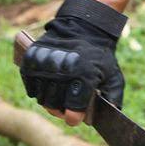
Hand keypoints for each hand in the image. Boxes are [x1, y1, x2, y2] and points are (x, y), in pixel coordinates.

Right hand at [18, 0, 125, 124]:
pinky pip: (30, 87)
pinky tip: (47, 86)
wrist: (84, 26)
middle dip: (61, 111)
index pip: (72, 109)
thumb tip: (109, 119)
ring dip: (49, 101)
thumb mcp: (113, 75)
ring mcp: (44, 64)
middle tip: (66, 108)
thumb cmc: (99, 55)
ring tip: (58, 96)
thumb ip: (114, 98)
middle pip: (54, 106)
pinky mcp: (32, 59)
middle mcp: (62, 70)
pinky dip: (37, 90)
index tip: (74, 119)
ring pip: (41, 98)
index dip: (73, 118)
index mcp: (83, 75)